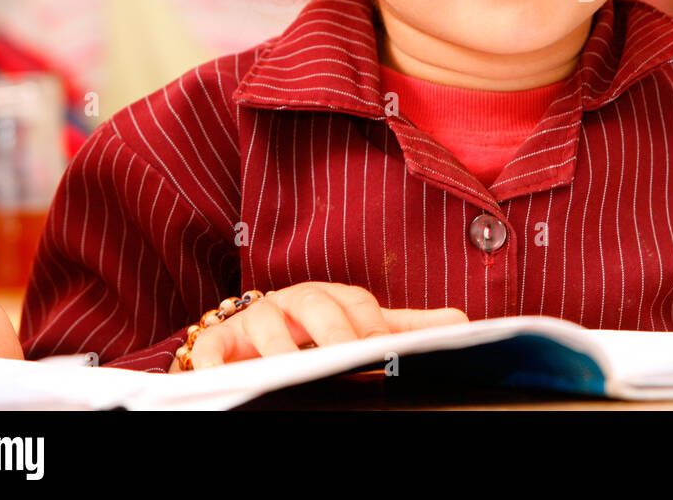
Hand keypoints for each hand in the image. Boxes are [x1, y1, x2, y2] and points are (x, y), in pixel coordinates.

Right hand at [179, 282, 468, 369]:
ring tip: (291, 375)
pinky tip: (224, 376)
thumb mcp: (358, 328)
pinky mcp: (216, 341)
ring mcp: (252, 319)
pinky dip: (215, 361)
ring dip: (278, 349)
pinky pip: (211, 347)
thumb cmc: (313, 333)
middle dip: (332, 333)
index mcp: (330, 296)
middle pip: (315, 307)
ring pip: (265, 324)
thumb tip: (462, 322)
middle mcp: (292, 301)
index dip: (370, 325)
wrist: (249, 336)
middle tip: (346, 360)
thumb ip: (404, 328)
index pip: (354, 302)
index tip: (384, 352)